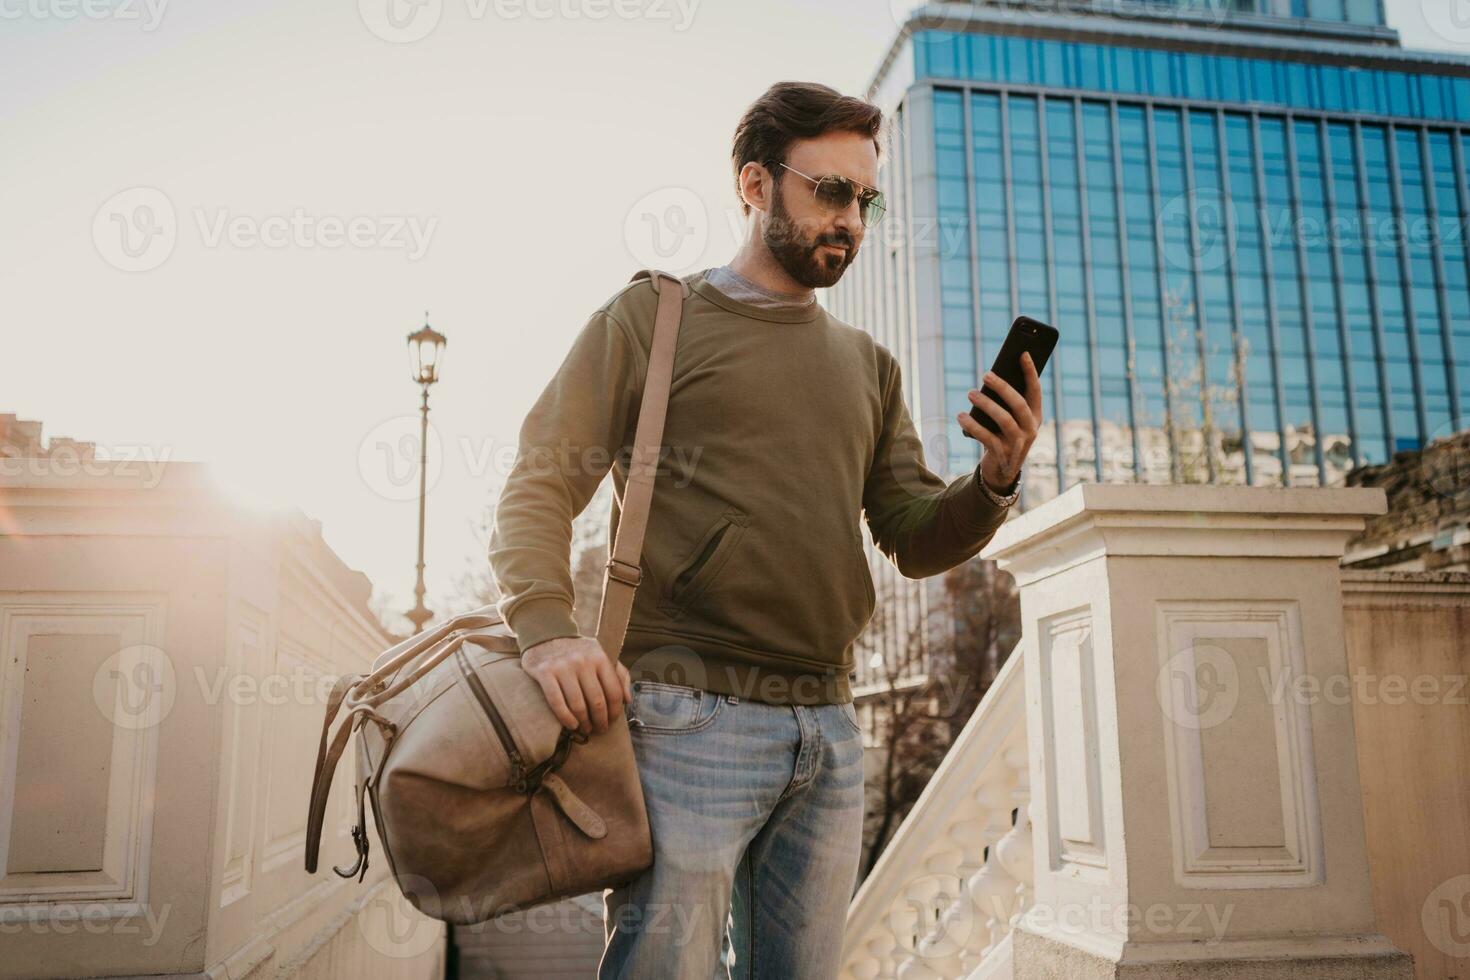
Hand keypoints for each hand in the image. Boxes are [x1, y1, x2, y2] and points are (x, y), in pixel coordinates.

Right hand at [520, 636, 632, 735]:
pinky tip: (571, 725)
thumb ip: (619, 675)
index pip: (614, 692)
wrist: (546, 634)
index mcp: (600, 658)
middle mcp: (583, 662)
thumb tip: (627, 700)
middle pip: (597, 701)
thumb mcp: (601, 656)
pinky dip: (565, 717)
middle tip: (600, 729)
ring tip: (585, 729)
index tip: (612, 721)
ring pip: (578, 704)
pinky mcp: (545, 672)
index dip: (615, 711)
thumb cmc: (578, 651)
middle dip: (600, 720)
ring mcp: (563, 667)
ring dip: (584, 722)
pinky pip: (557, 701)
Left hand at [957, 351, 1041, 491]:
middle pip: (1019, 404)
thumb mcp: (1008, 419)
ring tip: (971, 392)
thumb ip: (1004, 402)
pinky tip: (961, 416)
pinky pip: (987, 437)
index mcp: (1035, 417)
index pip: (1035, 391)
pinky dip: (973, 426)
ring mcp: (1017, 443)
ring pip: (1004, 420)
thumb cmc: (1003, 436)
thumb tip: (990, 378)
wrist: (1001, 471)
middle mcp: (1030, 429)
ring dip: (986, 404)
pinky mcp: (1002, 454)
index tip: (1022, 353)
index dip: (1030, 372)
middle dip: (1003, 387)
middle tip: (986, 374)